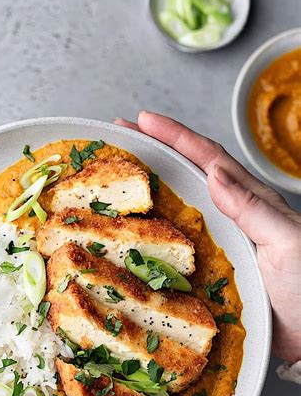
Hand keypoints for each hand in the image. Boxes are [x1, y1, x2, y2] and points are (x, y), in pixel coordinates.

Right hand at [116, 112, 300, 362]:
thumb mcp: (287, 241)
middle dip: (152, 152)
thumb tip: (213, 173)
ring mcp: (216, 247)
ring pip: (174, 211)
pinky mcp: (208, 276)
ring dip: (145, 193)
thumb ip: (253, 208)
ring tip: (113, 179)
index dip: (176, 137)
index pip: (207, 159)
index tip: (143, 119)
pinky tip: (126, 240)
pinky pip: (171, 251)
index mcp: (249, 203)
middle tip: (118, 135)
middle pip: (185, 176)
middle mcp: (228, 219)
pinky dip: (148, 240)